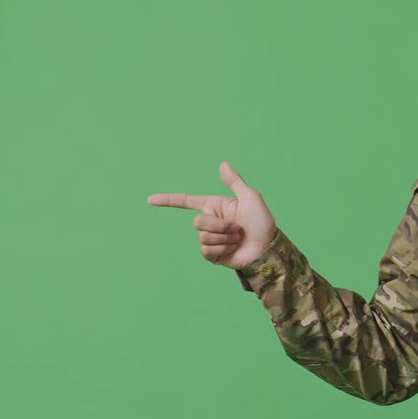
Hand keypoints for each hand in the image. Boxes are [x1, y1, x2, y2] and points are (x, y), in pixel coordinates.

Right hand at [147, 161, 277, 269]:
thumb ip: (234, 182)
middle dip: (220, 225)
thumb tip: (222, 164)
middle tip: (238, 228)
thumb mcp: (250, 198)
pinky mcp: (212, 255)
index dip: (168, 200)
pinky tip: (233, 249)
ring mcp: (211, 239)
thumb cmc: (262, 222)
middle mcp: (211, 222)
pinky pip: (206, 250)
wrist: (267, 248)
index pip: (187, 201)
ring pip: (202, 236)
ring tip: (238, 239)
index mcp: (216, 207)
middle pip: (198, 221)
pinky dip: (222, 249)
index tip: (149, 199)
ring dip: (224, 238)